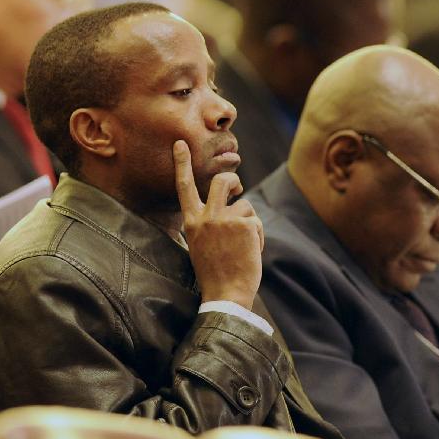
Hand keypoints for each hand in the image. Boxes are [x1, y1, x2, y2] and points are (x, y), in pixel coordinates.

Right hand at [173, 140, 263, 309]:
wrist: (225, 294)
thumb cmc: (215, 273)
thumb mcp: (201, 244)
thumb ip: (209, 223)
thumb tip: (228, 205)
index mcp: (190, 222)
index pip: (183, 187)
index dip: (182, 163)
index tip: (180, 144)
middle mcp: (205, 217)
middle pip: (222, 181)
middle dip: (234, 180)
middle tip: (239, 189)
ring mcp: (224, 219)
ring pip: (244, 205)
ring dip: (249, 223)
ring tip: (244, 246)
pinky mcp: (243, 224)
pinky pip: (255, 221)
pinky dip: (258, 236)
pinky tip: (251, 251)